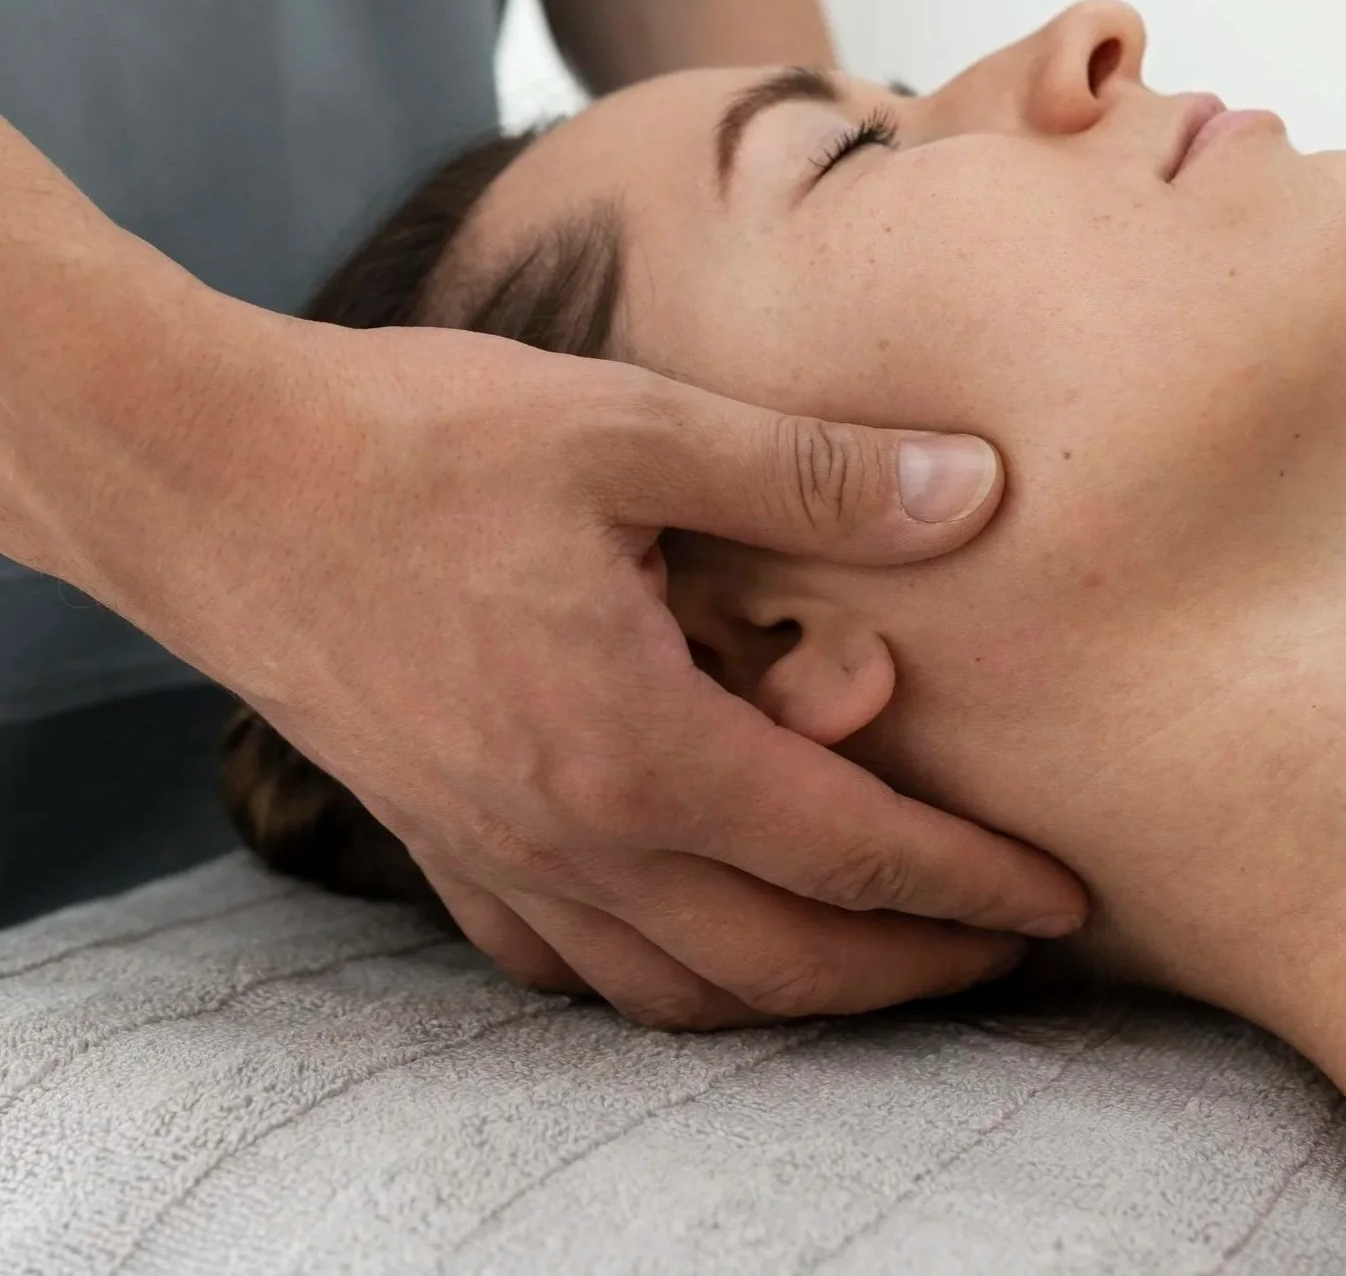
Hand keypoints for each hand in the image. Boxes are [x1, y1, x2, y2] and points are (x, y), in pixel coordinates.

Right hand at [96, 312, 1086, 1025]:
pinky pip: (566, 965)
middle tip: (996, 952)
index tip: (1056, 903)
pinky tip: (689, 937)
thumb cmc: (416, 442)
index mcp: (634, 741)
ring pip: (675, 990)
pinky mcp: (437, 838)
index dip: (967, 886)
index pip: (850, 855)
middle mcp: (568, 833)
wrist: (213, 478)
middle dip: (906, 971)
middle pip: (777, 960)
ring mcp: (493, 853)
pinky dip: (657, 977)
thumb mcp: (631, 428)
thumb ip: (810, 475)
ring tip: (871, 961)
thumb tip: (973, 488)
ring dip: (792, 993)